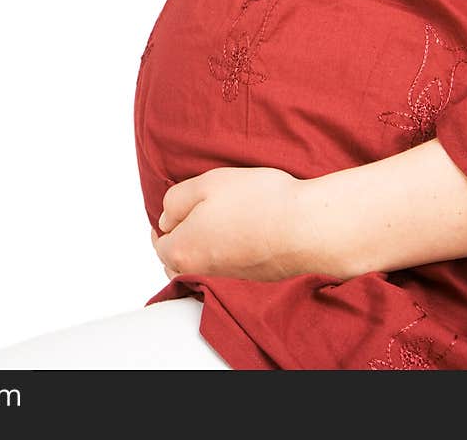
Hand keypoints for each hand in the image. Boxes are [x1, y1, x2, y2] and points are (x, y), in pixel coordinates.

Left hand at [150, 166, 344, 281]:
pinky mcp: (251, 282)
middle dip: (178, 244)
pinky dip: (224, 260)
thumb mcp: (206, 184)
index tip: (170, 217)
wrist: (308, 228)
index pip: (159, 244)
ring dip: (200, 254)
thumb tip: (166, 220)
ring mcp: (227, 281)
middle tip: (186, 223)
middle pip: (177, 263)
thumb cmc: (259, 201)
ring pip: (202, 270)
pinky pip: (226, 274)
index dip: (163, 227)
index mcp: (182, 250)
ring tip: (210, 232)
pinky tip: (236, 241)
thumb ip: (175, 201)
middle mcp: (201, 273)